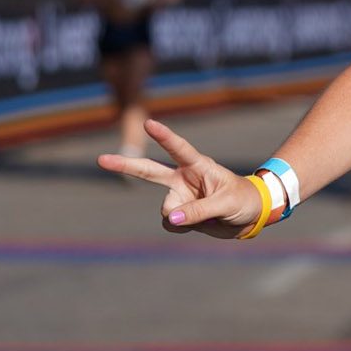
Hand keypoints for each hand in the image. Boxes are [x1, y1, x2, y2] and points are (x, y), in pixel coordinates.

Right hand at [98, 118, 261, 237]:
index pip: (178, 148)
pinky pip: (172, 224)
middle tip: (101, 160)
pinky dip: (183, 228)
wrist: (249, 216)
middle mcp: (184, 178)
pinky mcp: (180, 212)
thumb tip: (172, 219)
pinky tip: (200, 223)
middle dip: (125, 165)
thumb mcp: (226, 203)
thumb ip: (199, 210)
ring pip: (167, 210)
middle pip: (149, 170)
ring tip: (208, 215)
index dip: (163, 136)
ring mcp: (180, 195)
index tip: (148, 123)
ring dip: (182, 217)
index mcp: (198, 166)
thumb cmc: (242, 200)